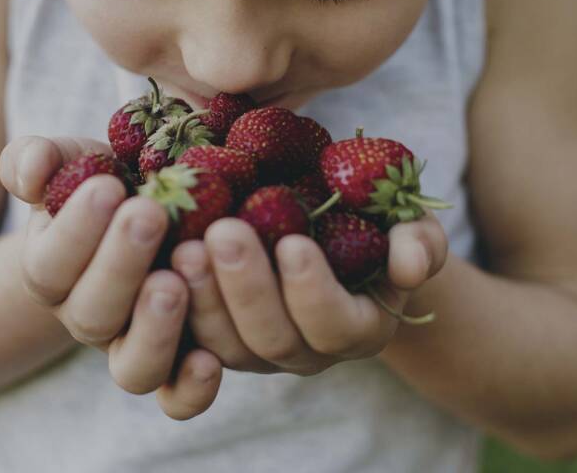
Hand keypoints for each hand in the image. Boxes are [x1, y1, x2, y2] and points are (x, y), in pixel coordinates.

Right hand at [0, 135, 222, 418]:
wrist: (143, 217)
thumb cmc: (105, 184)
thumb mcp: (72, 162)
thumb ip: (37, 160)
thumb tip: (35, 167)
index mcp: (53, 271)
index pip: (51, 264)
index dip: (76, 230)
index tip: (108, 186)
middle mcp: (89, 318)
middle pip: (92, 314)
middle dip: (119, 264)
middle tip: (148, 214)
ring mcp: (133, 346)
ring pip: (132, 367)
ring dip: (152, 330)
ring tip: (174, 283)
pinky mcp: (179, 363)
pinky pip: (177, 396)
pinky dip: (191, 389)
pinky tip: (210, 359)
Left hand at [169, 212, 447, 375]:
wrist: (322, 232)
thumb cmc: (368, 225)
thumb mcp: (403, 227)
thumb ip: (419, 242)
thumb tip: (410, 262)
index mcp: (355, 327)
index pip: (335, 325)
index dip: (314, 290)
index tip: (294, 242)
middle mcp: (304, 351)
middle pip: (271, 340)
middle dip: (246, 287)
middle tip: (222, 232)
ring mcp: (252, 350)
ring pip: (223, 346)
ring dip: (201, 299)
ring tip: (182, 247)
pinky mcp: (210, 341)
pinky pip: (185, 349)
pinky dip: (171, 318)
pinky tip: (157, 270)